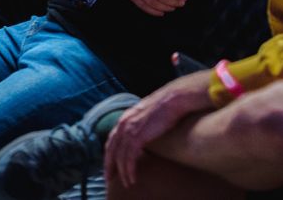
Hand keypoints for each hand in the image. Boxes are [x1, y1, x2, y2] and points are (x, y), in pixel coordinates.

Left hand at [104, 69, 214, 186]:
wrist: (173, 100)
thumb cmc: (165, 108)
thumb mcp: (147, 116)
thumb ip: (140, 125)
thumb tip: (143, 135)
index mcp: (124, 118)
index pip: (112, 141)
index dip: (109, 155)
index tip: (110, 166)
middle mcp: (123, 123)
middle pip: (111, 149)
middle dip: (109, 166)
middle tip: (109, 180)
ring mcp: (129, 129)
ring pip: (120, 156)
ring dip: (122, 172)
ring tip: (127, 183)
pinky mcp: (137, 135)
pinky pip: (129, 157)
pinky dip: (129, 170)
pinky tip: (132, 178)